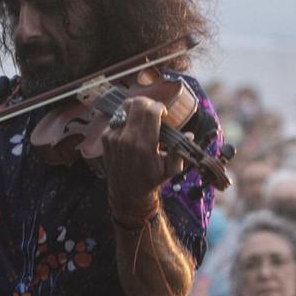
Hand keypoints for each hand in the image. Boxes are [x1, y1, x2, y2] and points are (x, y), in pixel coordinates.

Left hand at [102, 97, 183, 212]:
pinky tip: (132, 128)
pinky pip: (116, 117)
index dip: (160, 107)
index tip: (164, 114)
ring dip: (136, 108)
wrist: (127, 192)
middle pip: (137, 103)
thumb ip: (180, 152)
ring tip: (143, 117)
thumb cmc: (151, 180)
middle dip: (148, 103)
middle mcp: (127, 138)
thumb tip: (189, 135)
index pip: (151, 111)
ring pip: (124, 107)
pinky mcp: (105, 137)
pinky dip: (126, 118)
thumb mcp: (171, 170)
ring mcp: (114, 137)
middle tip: (154, 111)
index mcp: (145, 145)